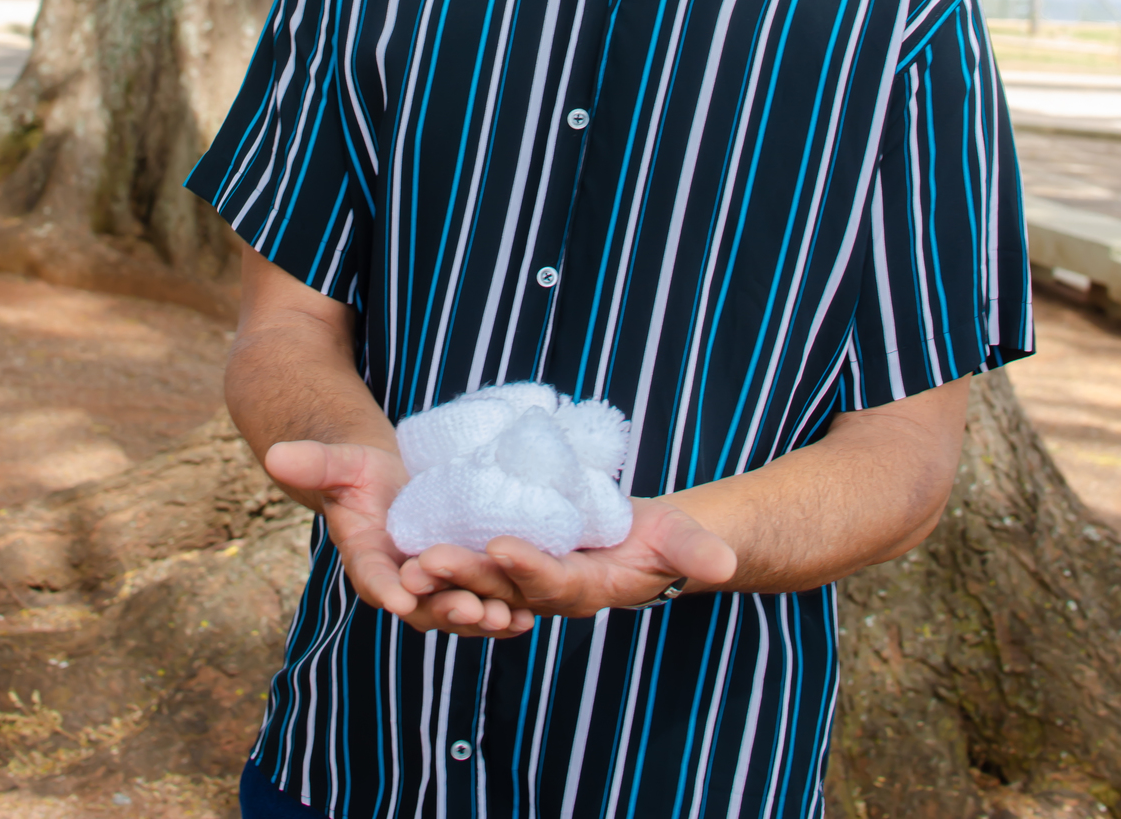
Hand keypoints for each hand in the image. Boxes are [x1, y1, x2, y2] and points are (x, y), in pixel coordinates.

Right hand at [264, 441, 533, 638]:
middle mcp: (395, 578)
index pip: (370, 575)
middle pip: (420, 604)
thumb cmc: (355, 468)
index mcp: (364, 555)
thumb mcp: (337, 461)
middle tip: (475, 611)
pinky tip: (528, 616)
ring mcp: (426, 582)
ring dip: (480, 617)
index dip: (384, 585)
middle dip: (447, 610)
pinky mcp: (453, 578)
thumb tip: (276, 454)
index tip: (398, 596)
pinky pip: (476, 600)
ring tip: (510, 619)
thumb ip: (312, 463)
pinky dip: (499, 610)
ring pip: (452, 609)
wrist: (378, 480)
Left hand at [412, 497, 736, 621]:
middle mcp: (551, 593)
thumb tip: (724, 563)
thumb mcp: (681, 539)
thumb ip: (697, 550)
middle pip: (504, 587)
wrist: (641, 545)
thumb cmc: (663, 540)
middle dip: (467, 575)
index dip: (528, 567)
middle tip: (427, 559)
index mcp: (588, 589)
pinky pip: (476, 565)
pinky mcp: (513, 564)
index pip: (554, 583)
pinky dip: (449, 558)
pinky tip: (414, 542)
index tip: (501, 546)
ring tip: (408, 560)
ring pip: (481, 581)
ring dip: (446, 572)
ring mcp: (528, 581)